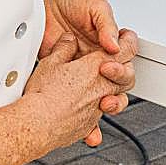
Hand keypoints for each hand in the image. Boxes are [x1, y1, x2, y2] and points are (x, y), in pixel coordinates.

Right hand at [24, 34, 129, 151]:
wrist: (37, 125)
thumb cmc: (44, 94)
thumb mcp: (51, 61)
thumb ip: (65, 47)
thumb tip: (69, 40)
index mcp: (96, 67)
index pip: (125, 51)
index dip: (128, 43)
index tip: (126, 39)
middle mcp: (103, 88)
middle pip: (127, 77)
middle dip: (122, 69)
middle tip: (114, 63)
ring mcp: (97, 109)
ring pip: (117, 97)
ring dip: (113, 92)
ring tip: (100, 88)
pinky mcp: (88, 125)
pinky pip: (100, 114)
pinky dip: (96, 108)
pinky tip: (82, 107)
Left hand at [38, 0, 136, 144]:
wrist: (46, 1)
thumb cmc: (73, 1)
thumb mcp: (95, 7)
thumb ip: (107, 24)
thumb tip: (115, 44)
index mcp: (110, 46)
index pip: (127, 63)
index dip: (123, 68)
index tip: (109, 65)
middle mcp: (99, 60)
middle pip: (119, 84)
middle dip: (116, 88)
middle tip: (103, 77)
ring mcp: (83, 72)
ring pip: (104, 97)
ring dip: (108, 107)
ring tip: (102, 107)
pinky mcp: (66, 79)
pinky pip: (79, 104)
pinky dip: (86, 122)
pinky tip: (88, 130)